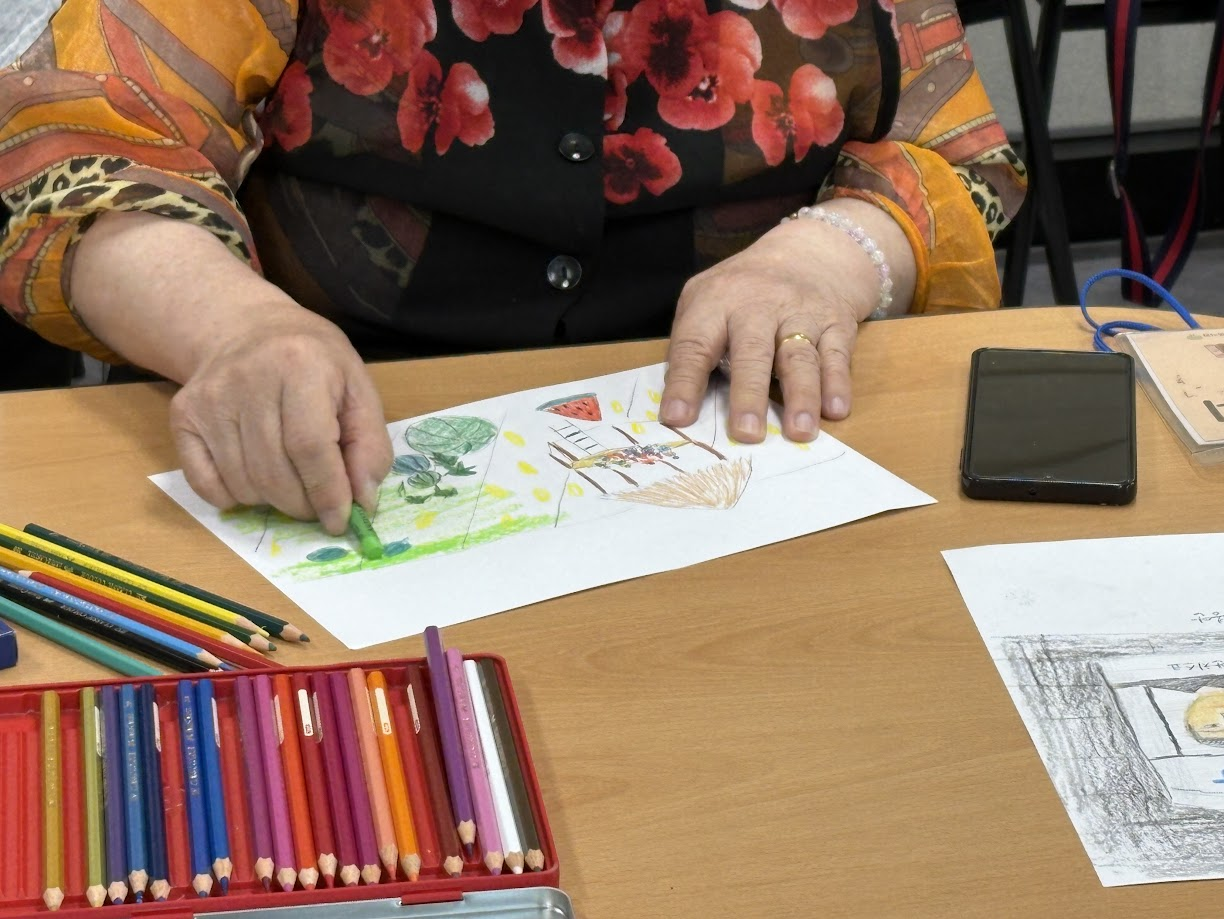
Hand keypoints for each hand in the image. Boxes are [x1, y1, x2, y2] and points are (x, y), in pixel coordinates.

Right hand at [168, 312, 392, 534]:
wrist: (248, 328)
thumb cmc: (314, 362)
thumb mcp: (358, 389)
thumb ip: (369, 445)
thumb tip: (364, 502)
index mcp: (299, 365)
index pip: (310, 447)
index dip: (327, 493)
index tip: (340, 520)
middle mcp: (247, 379)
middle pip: (274, 472)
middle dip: (303, 505)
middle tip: (317, 505)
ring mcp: (209, 398)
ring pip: (242, 484)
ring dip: (272, 502)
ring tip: (291, 482)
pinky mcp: (183, 416)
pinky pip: (206, 483)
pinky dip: (234, 498)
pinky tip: (255, 478)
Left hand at [660, 200, 913, 442]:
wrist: (809, 252)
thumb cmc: (743, 290)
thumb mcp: (705, 299)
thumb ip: (691, 345)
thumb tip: (679, 407)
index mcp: (716, 302)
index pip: (695, 345)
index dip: (684, 382)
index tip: (677, 418)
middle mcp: (758, 306)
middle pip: (752, 352)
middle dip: (749, 395)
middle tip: (746, 434)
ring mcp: (801, 314)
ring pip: (799, 357)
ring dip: (801, 396)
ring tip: (799, 432)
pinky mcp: (836, 324)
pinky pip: (837, 355)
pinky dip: (837, 384)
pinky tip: (835, 411)